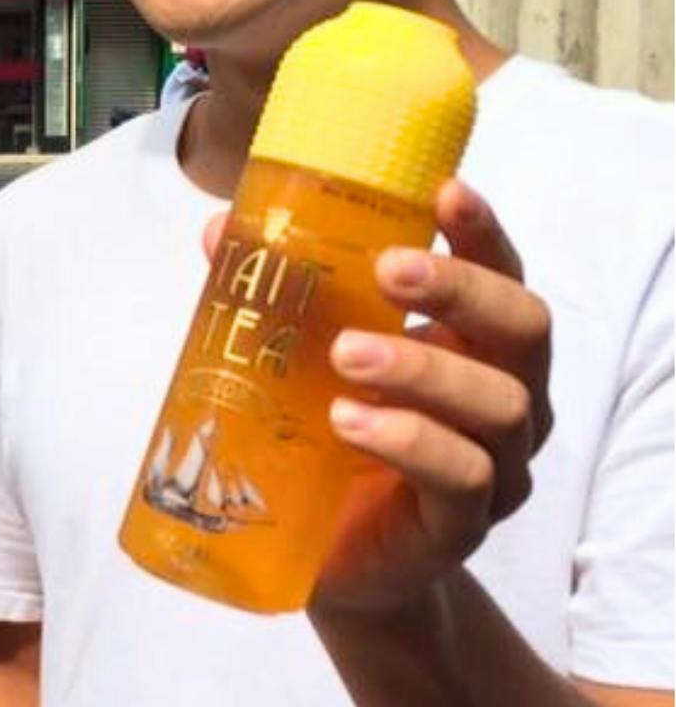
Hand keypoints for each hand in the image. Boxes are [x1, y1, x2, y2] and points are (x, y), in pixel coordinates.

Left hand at [309, 180, 552, 613]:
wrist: (327, 555)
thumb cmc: (327, 433)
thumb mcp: (302, 355)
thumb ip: (277, 293)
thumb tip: (223, 229)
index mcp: (473, 341)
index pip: (501, 272)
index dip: (481, 230)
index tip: (445, 191)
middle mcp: (506, 395)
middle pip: (523, 327)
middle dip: (461, 289)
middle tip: (388, 271)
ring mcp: (497, 464)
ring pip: (498, 404)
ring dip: (420, 368)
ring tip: (344, 355)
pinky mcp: (462, 525)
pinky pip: (462, 477)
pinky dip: (407, 441)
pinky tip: (350, 422)